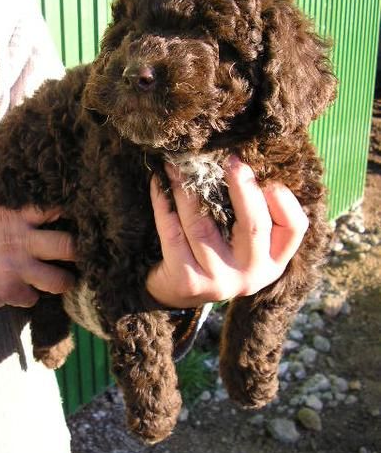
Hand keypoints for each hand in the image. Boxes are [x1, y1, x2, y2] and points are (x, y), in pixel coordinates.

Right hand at [0, 206, 75, 307]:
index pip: (51, 210)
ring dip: (61, 282)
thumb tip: (49, 217)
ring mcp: (18, 270)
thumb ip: (20, 218)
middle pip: (66, 247)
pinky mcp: (10, 292)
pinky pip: (31, 298)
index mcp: (17, 219)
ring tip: (61, 281)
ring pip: (57, 281)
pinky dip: (27, 295)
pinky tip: (20, 289)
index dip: (69, 215)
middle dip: (78, 252)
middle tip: (84, 255)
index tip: (82, 219)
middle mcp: (22, 243)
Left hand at [146, 156, 308, 307]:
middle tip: (229, 160)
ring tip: (178, 164)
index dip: (284, 200)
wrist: (178, 293)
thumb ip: (252, 211)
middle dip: (242, 187)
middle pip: (254, 225)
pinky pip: (172, 233)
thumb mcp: (244, 241)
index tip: (267, 176)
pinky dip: (163, 204)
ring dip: (187, 189)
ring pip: (202, 225)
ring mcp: (220, 281)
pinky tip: (159, 184)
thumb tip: (241, 161)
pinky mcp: (188, 281)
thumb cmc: (216, 253)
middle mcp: (252, 274)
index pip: (294, 228)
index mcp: (273, 260)